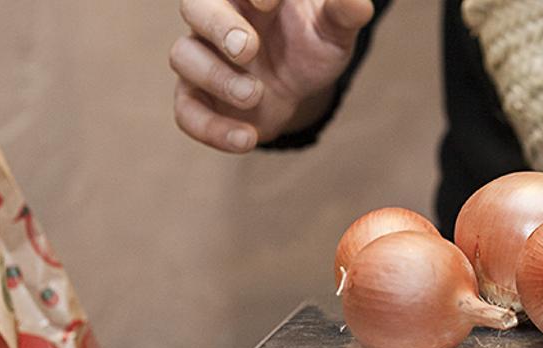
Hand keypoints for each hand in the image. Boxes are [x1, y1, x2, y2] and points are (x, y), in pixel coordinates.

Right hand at [169, 0, 373, 151]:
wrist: (300, 87)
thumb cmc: (312, 45)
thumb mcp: (335, 30)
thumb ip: (344, 14)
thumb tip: (359, 3)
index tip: (271, 4)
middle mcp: (218, 18)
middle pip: (195, 7)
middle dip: (218, 27)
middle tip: (248, 48)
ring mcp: (204, 56)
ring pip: (183, 56)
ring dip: (217, 78)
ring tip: (256, 95)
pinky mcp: (198, 96)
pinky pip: (186, 110)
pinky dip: (211, 128)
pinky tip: (246, 138)